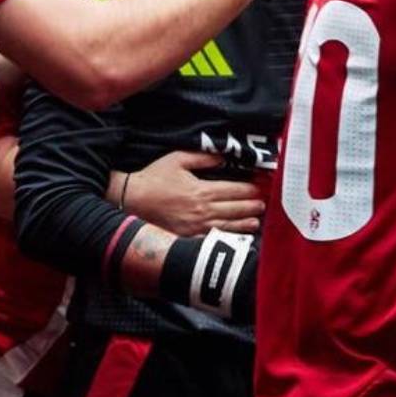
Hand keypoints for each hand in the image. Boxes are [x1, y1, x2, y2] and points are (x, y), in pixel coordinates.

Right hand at [116, 150, 264, 235]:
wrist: (131, 200)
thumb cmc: (153, 178)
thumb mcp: (178, 159)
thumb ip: (203, 158)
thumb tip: (223, 158)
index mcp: (202, 190)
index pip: (234, 190)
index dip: (250, 189)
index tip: (261, 188)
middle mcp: (202, 210)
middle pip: (235, 208)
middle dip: (252, 206)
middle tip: (264, 204)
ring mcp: (196, 226)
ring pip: (228, 225)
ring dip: (244, 223)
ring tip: (257, 221)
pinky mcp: (188, 237)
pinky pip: (213, 238)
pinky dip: (227, 237)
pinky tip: (236, 237)